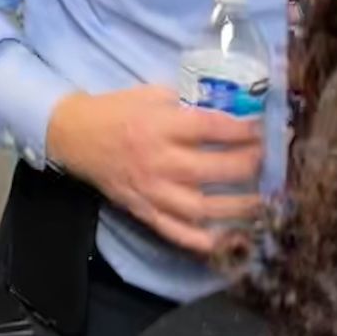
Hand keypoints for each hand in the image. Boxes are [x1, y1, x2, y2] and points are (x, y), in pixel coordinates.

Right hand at [46, 86, 262, 256]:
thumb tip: (228, 109)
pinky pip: (176, 233)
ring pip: (202, 208)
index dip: (242, 130)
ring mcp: (151, 191)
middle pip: (213, 169)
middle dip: (247, 165)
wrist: (74, 137)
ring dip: (237, 208)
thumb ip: (186, 102)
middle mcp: (158, 161)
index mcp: (158, 126)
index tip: (260, 129)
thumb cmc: (115, 111)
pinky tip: (228, 238)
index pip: (211, 128)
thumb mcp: (150, 94)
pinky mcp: (143, 210)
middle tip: (263, 161)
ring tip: (260, 202)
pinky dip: (203, 241)